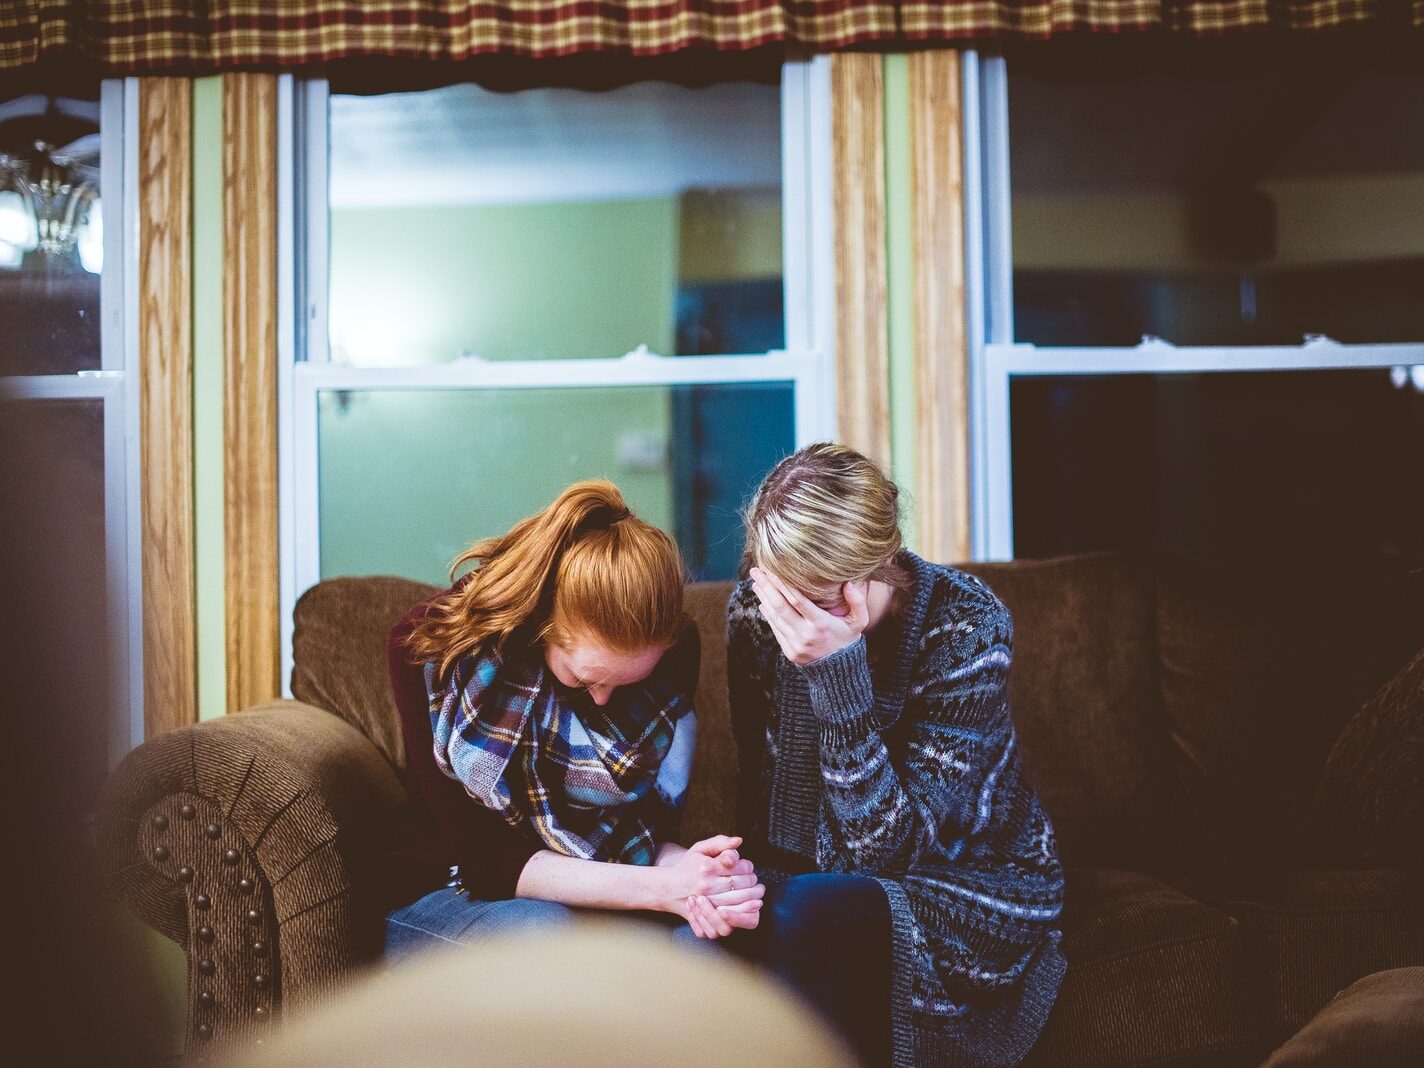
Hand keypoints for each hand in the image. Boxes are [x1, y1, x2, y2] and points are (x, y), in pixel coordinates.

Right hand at [660, 835, 764, 935]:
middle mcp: (706, 885)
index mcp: (708, 867)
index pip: (740, 868)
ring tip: (756, 894)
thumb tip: (739, 841)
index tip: (748, 867)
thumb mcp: (700, 848)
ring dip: (751, 899)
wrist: (667, 888)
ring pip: (737, 903)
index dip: (749, 867)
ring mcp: (705, 903)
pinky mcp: (703, 916)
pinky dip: (739, 914)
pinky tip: (745, 908)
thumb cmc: (687, 866)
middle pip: (741, 886)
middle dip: (753, 883)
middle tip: (756, 882)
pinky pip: (726, 919)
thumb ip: (720, 842)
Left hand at [750, 567, 869, 665]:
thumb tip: (849, 583)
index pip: (797, 600)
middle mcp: (806, 634)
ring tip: (757, 583)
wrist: (840, 672)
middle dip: (766, 587)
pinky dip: (768, 614)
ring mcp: (795, 644)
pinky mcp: (789, 651)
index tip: (773, 569)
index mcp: (821, 624)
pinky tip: (763, 601)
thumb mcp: (859, 622)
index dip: (783, 584)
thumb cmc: (848, 639)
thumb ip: (858, 602)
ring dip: (764, 598)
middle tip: (756, 571)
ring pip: (775, 617)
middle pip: (780, 606)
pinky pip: (775, 629)